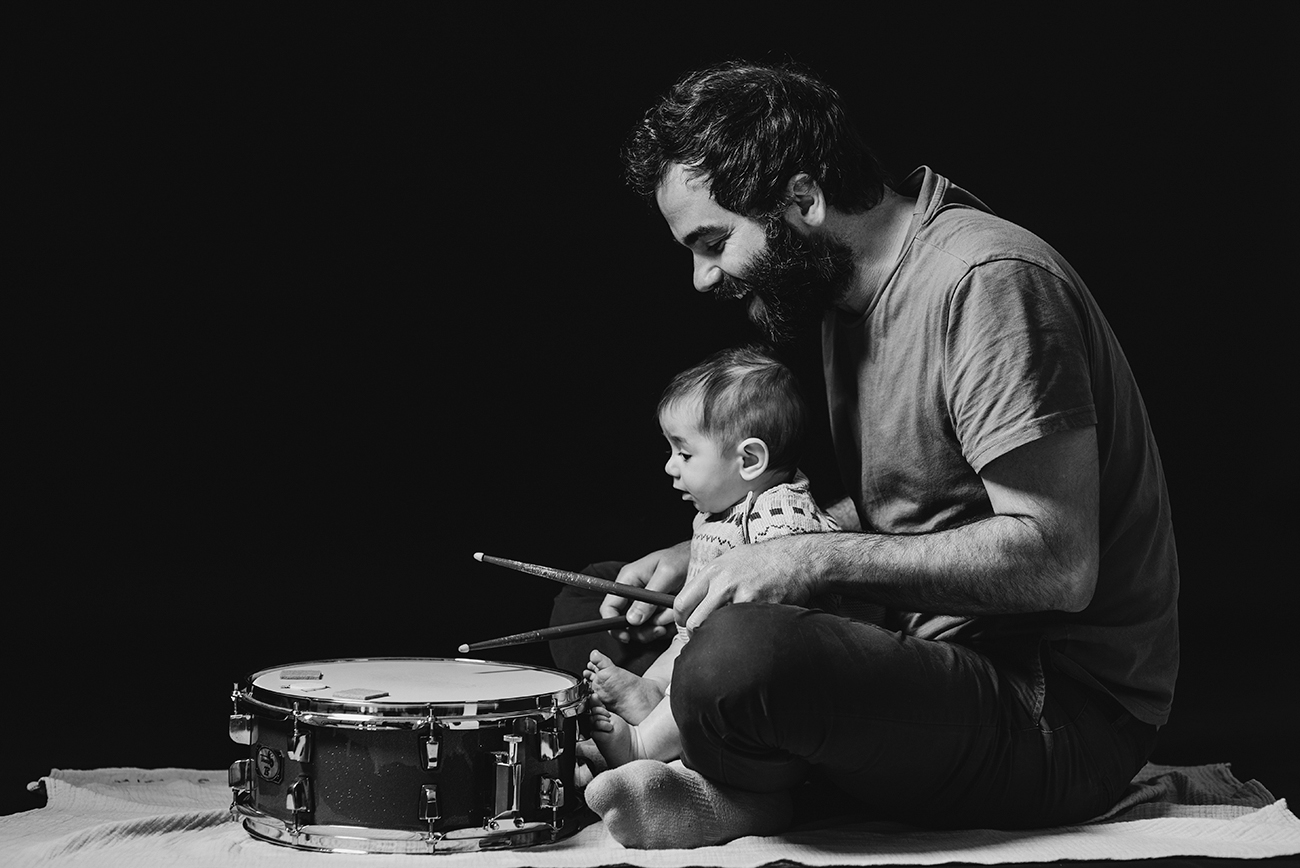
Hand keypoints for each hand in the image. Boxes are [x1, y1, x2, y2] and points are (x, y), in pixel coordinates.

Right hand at [601, 542, 689, 643]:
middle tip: (658, 629)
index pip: (610, 606)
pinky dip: (669, 626)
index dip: (612, 623)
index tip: (625, 636)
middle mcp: (634, 594)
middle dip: (642, 630)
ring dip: (660, 626)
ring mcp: (647, 605)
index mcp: (628, 580)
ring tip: (673, 615)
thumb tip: (632, 620)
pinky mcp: (659, 612)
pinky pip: (658, 628)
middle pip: (625, 624)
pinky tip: (677, 617)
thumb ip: (648, 598)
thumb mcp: (666, 575)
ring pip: (643, 629)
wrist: (700, 561)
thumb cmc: (681, 559)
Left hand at [674, 536, 817, 630]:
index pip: (681, 603)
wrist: (796, 559)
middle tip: (703, 636)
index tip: (687, 623)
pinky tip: (746, 629)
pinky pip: (740, 630)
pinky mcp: (759, 609)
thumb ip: (710, 580)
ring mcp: (742, 597)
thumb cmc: (762, 560)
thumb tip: (693, 602)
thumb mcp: (730, 560)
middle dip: (695, 633)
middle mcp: (723, 584)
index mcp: (712, 571)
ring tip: (724, 635)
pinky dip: (740, 634)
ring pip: (715, 629)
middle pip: (694, 621)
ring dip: (716, 636)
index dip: (681, 619)